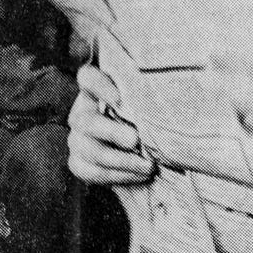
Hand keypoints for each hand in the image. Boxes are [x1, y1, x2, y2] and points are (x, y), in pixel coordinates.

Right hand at [67, 65, 157, 184]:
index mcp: (99, 91)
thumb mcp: (155, 106)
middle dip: (111, 132)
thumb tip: (175, 87)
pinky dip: (117, 175)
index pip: (87, 77)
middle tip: (135, 140)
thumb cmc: (156, 123)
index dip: (97, 85)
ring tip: (148, 165)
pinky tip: (139, 175)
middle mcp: (83, 112)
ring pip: (88, 150)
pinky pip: (90, 171)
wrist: (151, 159)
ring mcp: (77, 139)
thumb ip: (152, 96)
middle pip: (85, 121)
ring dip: (121, 160)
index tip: (119, 99)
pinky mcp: (78, 163)